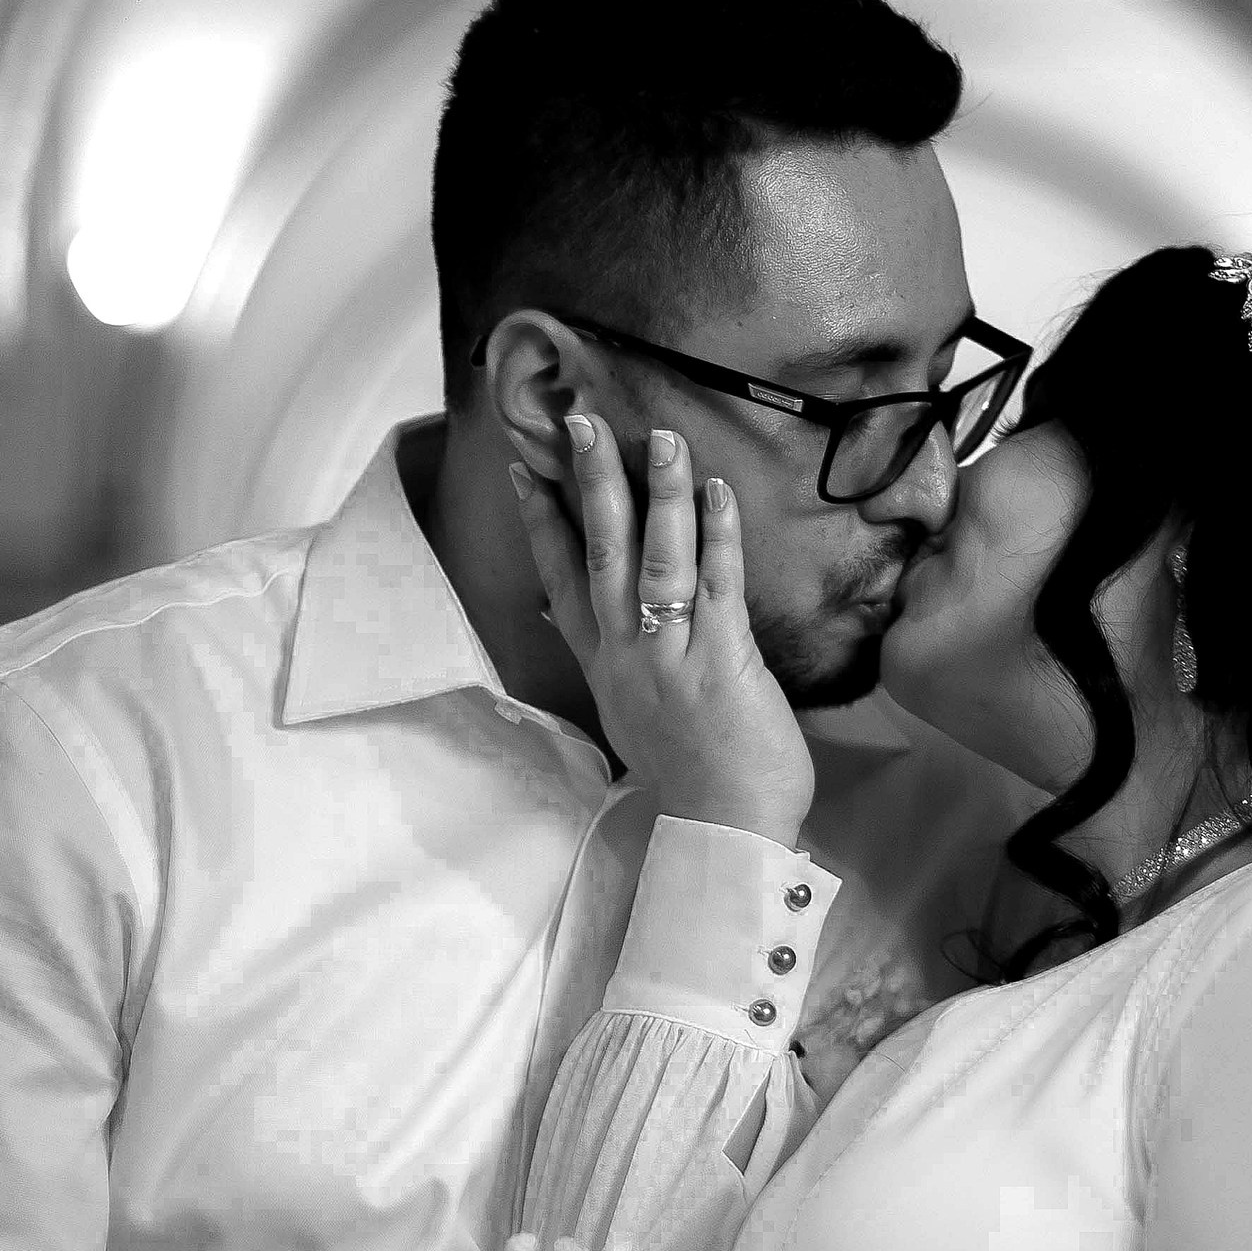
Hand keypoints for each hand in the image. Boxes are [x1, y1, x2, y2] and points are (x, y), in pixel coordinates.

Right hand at [512, 412, 815, 846]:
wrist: (724, 830)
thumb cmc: (690, 774)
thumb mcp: (628, 716)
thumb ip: (606, 660)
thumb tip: (564, 614)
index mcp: (604, 666)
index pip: (562, 579)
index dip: (543, 521)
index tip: (527, 466)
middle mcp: (628, 655)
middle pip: (600, 554)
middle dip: (590, 483)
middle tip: (580, 420)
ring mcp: (672, 657)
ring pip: (655, 560)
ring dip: (657, 494)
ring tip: (658, 436)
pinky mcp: (722, 662)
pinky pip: (717, 585)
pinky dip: (716, 535)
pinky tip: (715, 490)